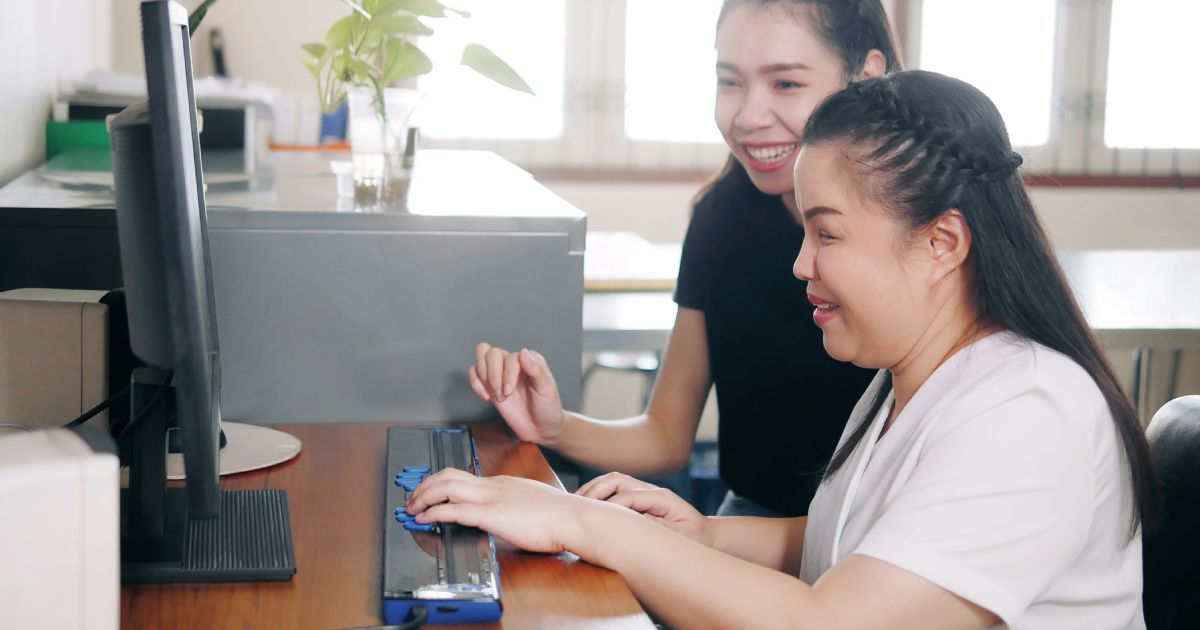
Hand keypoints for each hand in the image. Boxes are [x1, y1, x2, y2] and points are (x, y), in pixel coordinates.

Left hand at [406, 468, 583, 553]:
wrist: (573, 517)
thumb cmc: (560, 515)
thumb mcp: (531, 503)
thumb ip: (515, 506)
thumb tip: (508, 516)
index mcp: (502, 483)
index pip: (463, 476)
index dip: (439, 483)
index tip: (429, 492)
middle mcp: (493, 486)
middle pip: (448, 475)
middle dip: (424, 486)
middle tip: (412, 499)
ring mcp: (492, 498)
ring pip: (445, 486)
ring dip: (423, 496)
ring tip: (411, 507)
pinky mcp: (492, 515)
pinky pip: (454, 509)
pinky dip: (433, 512)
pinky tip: (424, 519)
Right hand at [469, 343, 564, 444]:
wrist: (541, 428)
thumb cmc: (547, 409)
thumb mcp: (547, 390)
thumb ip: (536, 370)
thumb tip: (523, 352)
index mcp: (530, 360)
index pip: (511, 357)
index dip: (507, 373)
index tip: (509, 390)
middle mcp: (514, 363)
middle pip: (492, 353)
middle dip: (494, 375)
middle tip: (502, 394)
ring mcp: (501, 373)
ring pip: (482, 356)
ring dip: (484, 377)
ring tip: (495, 395)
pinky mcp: (490, 384)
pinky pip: (474, 372)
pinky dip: (475, 383)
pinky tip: (486, 396)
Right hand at [578, 472, 711, 546]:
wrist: (706, 536)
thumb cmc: (695, 540)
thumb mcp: (679, 538)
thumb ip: (656, 531)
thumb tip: (630, 528)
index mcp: (662, 498)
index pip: (627, 496)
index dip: (608, 507)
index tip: (591, 521)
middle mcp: (651, 490)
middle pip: (616, 480)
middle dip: (594, 491)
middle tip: (576, 507)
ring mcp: (644, 492)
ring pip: (612, 481)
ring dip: (592, 490)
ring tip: (575, 504)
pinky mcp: (639, 498)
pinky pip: (614, 489)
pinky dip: (597, 494)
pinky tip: (585, 506)